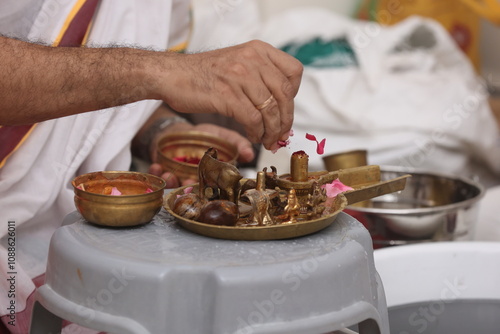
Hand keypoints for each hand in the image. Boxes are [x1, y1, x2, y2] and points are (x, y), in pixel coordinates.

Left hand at [147, 123, 254, 187]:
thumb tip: (250, 153)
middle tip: (185, 183)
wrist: (182, 129)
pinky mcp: (163, 169)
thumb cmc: (206, 135)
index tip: (205, 188)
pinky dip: (156, 170)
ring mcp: (178, 175)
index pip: (212, 187)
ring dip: (170, 181)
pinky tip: (156, 165)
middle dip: (187, 187)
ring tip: (168, 174)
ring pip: (175, 184)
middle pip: (192, 188)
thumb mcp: (224, 135)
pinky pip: (158, 173)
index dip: (209, 189)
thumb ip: (237, 143)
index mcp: (211, 175)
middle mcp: (194, 179)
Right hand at [155, 40, 302, 150]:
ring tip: (267, 140)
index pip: (294, 72)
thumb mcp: (238, 63)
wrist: (172, 75)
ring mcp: (239, 76)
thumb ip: (260, 78)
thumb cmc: (204, 74)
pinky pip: (252, 119)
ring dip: (272, 131)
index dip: (294, 95)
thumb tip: (281, 110)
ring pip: (270, 109)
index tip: (285, 110)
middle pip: (285, 94)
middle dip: (286, 120)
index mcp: (258, 50)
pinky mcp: (226, 95)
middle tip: (281, 135)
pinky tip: (253, 136)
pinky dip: (256, 132)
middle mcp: (252, 60)